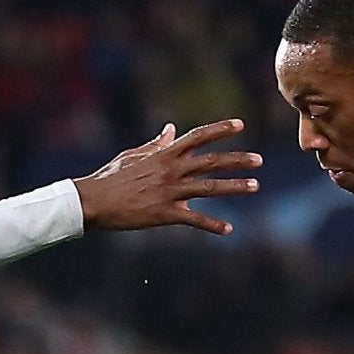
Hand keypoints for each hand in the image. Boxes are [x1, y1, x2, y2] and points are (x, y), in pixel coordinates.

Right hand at [73, 120, 260, 235]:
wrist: (94, 202)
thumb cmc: (110, 178)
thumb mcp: (133, 156)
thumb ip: (156, 144)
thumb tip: (171, 129)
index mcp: (164, 154)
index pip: (198, 136)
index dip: (220, 129)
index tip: (240, 124)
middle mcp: (171, 170)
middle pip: (211, 161)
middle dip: (237, 159)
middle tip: (259, 160)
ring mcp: (170, 192)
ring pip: (209, 188)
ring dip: (234, 187)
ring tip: (254, 186)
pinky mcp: (165, 214)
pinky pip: (194, 219)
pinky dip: (212, 225)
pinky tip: (228, 229)